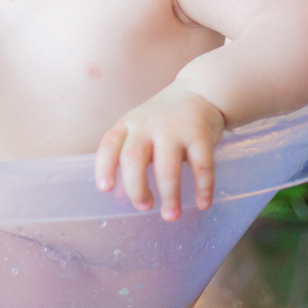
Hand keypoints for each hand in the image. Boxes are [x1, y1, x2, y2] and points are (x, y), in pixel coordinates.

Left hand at [94, 83, 225, 221]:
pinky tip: (203, 203)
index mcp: (129, 124)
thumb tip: (120, 196)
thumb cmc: (164, 119)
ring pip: (166, 168)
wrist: (200, 92)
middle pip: (133, 159)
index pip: (110, 144)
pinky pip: (201, 166)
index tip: (105, 189)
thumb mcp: (141, 129)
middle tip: (144, 207)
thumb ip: (132, 158)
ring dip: (169, 196)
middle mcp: (148, 125)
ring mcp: (174, 129)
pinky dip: (203, 188)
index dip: (104, 167)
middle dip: (136, 189)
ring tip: (171, 215)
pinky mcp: (200, 134)